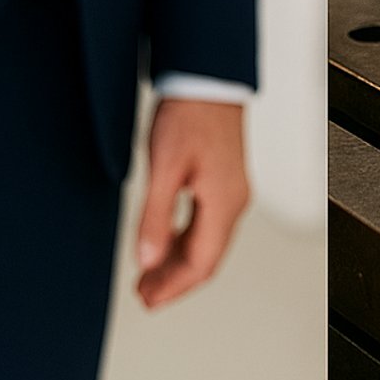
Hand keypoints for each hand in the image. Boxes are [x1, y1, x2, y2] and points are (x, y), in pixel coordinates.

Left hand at [133, 99, 249, 309]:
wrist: (207, 79)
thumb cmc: (190, 114)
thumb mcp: (165, 169)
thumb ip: (156, 218)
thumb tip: (148, 259)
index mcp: (224, 203)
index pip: (201, 264)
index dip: (173, 287)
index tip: (149, 300)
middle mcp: (233, 200)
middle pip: (206, 257)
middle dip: (174, 280)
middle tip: (146, 295)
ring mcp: (231, 190)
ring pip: (207, 242)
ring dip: (178, 262)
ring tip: (150, 275)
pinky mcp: (223, 179)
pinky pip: (208, 223)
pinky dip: (185, 240)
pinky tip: (166, 241)